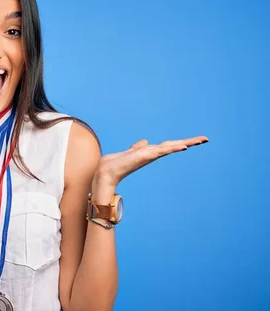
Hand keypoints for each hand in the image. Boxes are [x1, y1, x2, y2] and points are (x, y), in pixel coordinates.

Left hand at [94, 135, 208, 187]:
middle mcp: (152, 154)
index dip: (181, 142)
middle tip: (205, 139)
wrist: (106, 172)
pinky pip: (162, 150)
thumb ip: (138, 147)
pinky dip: (172, 148)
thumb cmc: (116, 163)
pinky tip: (183, 146)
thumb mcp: (129, 152)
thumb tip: (144, 141)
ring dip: (186, 143)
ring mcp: (149, 155)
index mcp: (150, 152)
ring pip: (171, 147)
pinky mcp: (144, 156)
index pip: (169, 145)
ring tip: (200, 140)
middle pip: (174, 145)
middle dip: (190, 142)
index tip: (196, 140)